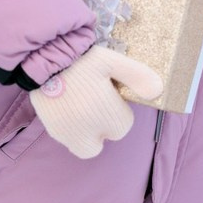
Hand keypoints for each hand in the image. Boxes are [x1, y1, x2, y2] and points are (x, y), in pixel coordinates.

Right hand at [29, 45, 161, 158]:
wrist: (44, 58)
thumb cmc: (82, 59)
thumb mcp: (114, 61)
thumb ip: (137, 76)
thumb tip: (158, 91)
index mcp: (109, 118)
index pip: (122, 126)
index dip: (118, 109)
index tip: (110, 93)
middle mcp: (90, 132)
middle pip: (104, 140)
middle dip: (104, 127)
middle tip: (96, 103)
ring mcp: (70, 134)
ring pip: (85, 144)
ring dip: (87, 131)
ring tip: (81, 104)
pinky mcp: (53, 130)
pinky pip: (67, 137)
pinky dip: (70, 128)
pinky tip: (67, 105)